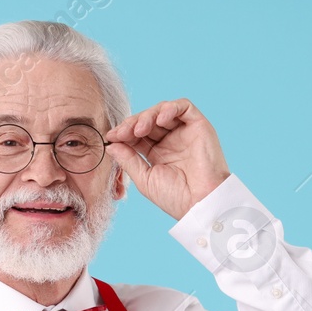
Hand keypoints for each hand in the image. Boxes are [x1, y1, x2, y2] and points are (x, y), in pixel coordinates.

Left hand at [104, 98, 230, 221]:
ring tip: (139, 129)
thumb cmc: (176, 197)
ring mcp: (185, 132)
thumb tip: (110, 144)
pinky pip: (184, 107)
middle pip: (147, 120)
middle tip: (121, 132)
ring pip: (162, 110)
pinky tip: (159, 120)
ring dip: (147, 116)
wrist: (201, 203)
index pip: (137, 134)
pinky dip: (169, 108)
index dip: (123, 132)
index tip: (110, 137)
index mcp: (158, 153)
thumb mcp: (145, 178)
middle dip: (132, 123)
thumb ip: (128, 159)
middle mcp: (171, 140)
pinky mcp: (199, 126)